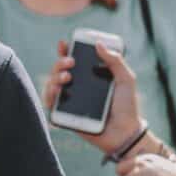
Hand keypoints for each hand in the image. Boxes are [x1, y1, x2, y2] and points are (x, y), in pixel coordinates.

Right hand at [44, 40, 143, 154]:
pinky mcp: (66, 116)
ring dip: (54, 78)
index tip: (64, 44)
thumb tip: (98, 44)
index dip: (65, 51)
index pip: (74, 61)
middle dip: (60, 63)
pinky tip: (55, 92)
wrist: (125, 132)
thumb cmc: (127, 106)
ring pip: (52, 85)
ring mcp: (71, 101)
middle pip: (59, 71)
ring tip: (66, 78)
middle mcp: (78, 87)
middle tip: (70, 62)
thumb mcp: (126, 79)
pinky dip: (48, 96)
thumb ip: (115, 61)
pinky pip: (51, 105)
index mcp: (90, 77)